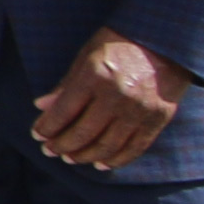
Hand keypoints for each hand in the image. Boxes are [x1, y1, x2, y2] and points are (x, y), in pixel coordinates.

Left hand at [31, 26, 184, 174]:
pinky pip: (135, 148)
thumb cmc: (119, 44)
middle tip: (49, 151)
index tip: (37, 135)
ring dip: (84, 156)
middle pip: (83, 133)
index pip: (63, 112)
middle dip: (61, 146)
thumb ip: (66, 84)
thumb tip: (41, 107)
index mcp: (95, 76)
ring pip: (107, 145)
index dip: (47, 128)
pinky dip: (116, 160)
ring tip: (70, 158)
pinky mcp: (159, 118)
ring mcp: (140, 109)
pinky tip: (101, 164)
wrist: (166, 39)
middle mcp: (117, 96)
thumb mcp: (86, 56)